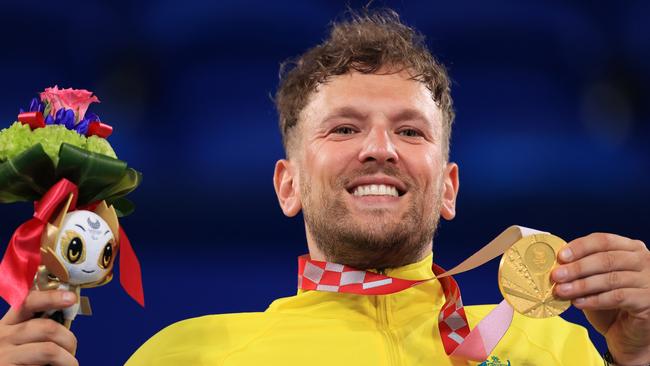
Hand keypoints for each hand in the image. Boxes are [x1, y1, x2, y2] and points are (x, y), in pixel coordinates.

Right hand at [0, 290, 77, 365]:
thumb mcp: (16, 342)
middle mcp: (1, 338)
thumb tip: (65, 321)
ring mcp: (4, 357)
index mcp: (5, 326)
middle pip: (47, 327)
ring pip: (49, 349)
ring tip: (70, 365)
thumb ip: (35, 330)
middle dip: (69, 338)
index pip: (27, 303)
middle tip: (72, 351)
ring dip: (68, 359)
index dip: (51, 297)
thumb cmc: (14, 361)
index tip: (70, 298)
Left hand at [552, 233, 649, 364]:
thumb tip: (558, 263)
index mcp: (631, 248)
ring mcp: (649, 281)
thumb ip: (583, 268)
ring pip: (610, 279)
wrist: (627, 334)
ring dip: (582, 285)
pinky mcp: (648, 301)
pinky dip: (594, 300)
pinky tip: (577, 303)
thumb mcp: (594, 280)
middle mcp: (644, 260)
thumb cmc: (609, 304)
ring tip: (562, 290)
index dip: (580, 247)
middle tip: (556, 275)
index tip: (561, 256)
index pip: (604, 241)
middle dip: (577, 268)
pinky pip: (617, 297)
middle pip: (606, 259)